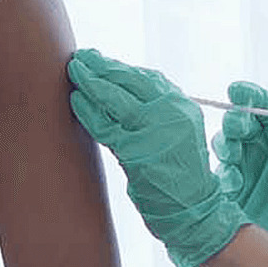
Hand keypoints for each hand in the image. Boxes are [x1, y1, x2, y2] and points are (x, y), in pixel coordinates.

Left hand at [67, 49, 248, 266]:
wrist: (194, 209)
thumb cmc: (180, 173)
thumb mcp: (178, 132)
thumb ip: (156, 111)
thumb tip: (119, 89)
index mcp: (182, 106)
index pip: (146, 78)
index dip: (119, 68)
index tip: (100, 61)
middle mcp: (171, 113)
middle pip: (129, 81)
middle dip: (101, 67)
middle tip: (81, 57)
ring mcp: (154, 131)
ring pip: (114, 99)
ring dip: (90, 83)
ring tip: (73, 71)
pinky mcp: (136, 152)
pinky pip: (105, 126)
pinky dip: (87, 111)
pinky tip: (75, 100)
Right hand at [211, 83, 267, 266]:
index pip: (260, 105)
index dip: (247, 95)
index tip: (237, 91)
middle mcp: (258, 145)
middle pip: (237, 123)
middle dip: (234, 121)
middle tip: (239, 128)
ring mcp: (244, 168)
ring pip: (224, 147)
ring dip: (225, 147)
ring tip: (234, 156)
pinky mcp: (235, 193)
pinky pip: (221, 180)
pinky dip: (224, 178)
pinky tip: (235, 184)